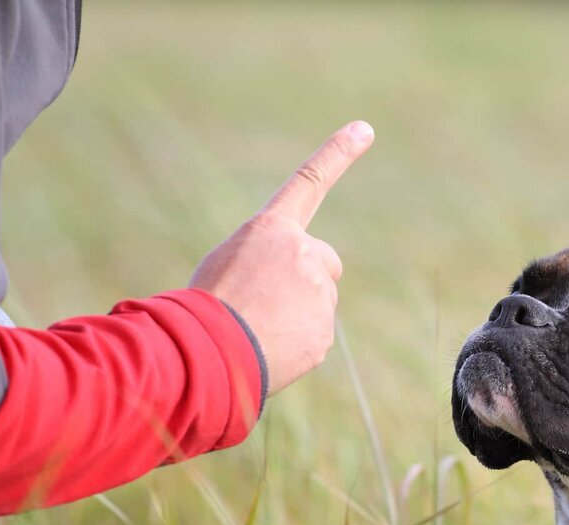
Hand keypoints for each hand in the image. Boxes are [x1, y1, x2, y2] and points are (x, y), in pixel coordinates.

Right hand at [190, 120, 373, 395]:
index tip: (365, 129)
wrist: (205, 351)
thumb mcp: (226, 265)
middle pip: (324, 263)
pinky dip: (296, 343)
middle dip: (308, 279)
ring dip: (295, 315)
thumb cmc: (204, 306)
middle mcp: (302, 252)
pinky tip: (268, 347)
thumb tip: (289, 292)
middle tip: (269, 301)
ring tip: (257, 327)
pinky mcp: (323, 330)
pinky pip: (314, 335)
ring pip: (318, 303)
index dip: (338, 154)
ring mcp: (317, 292)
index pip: (309, 182)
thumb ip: (267, 262)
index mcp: (270, 230)